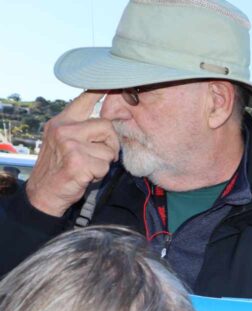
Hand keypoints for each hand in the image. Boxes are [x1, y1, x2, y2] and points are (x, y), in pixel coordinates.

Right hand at [25, 91, 119, 216]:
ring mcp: (69, 144)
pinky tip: (84, 175)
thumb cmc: (61, 167)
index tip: (112, 83)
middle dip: (111, 144)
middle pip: (107, 126)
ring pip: (109, 149)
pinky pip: (105, 166)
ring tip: (87, 166)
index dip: (100, 90)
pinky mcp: (77, 161)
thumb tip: (113, 120)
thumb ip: (83, 129)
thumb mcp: (65, 141)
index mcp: (62, 121)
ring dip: (104, 162)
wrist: (44, 192)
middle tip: (100, 155)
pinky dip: (99, 174)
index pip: (84, 99)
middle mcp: (64, 128)